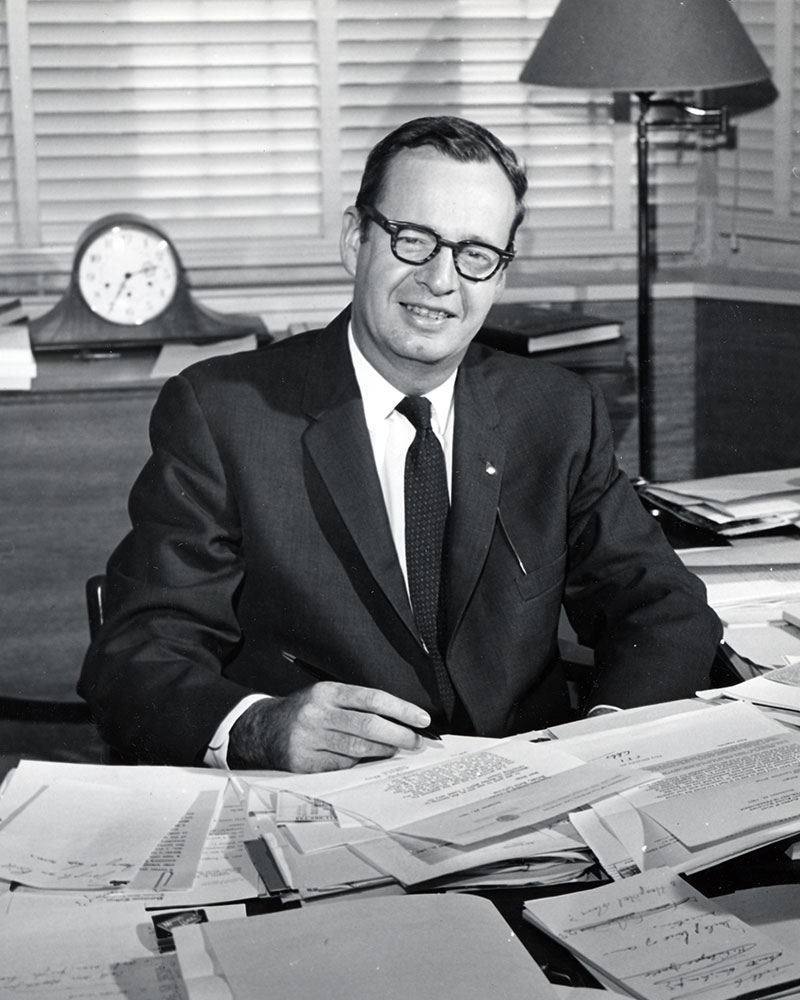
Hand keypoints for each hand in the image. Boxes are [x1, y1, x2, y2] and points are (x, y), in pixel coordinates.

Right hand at [227, 681, 432, 771]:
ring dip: (383, 751)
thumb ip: (357, 706)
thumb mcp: (327, 697)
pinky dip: (358, 764)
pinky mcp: (304, 763)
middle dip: (399, 735)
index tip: (422, 719)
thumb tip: (399, 721)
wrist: (262, 729)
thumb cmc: (305, 711)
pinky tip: (368, 761)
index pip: (372, 699)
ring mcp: (309, 739)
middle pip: (368, 725)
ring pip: (358, 749)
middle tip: (417, 742)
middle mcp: (318, 714)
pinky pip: (342, 766)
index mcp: (327, 692)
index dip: (401, 709)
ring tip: (397, 751)